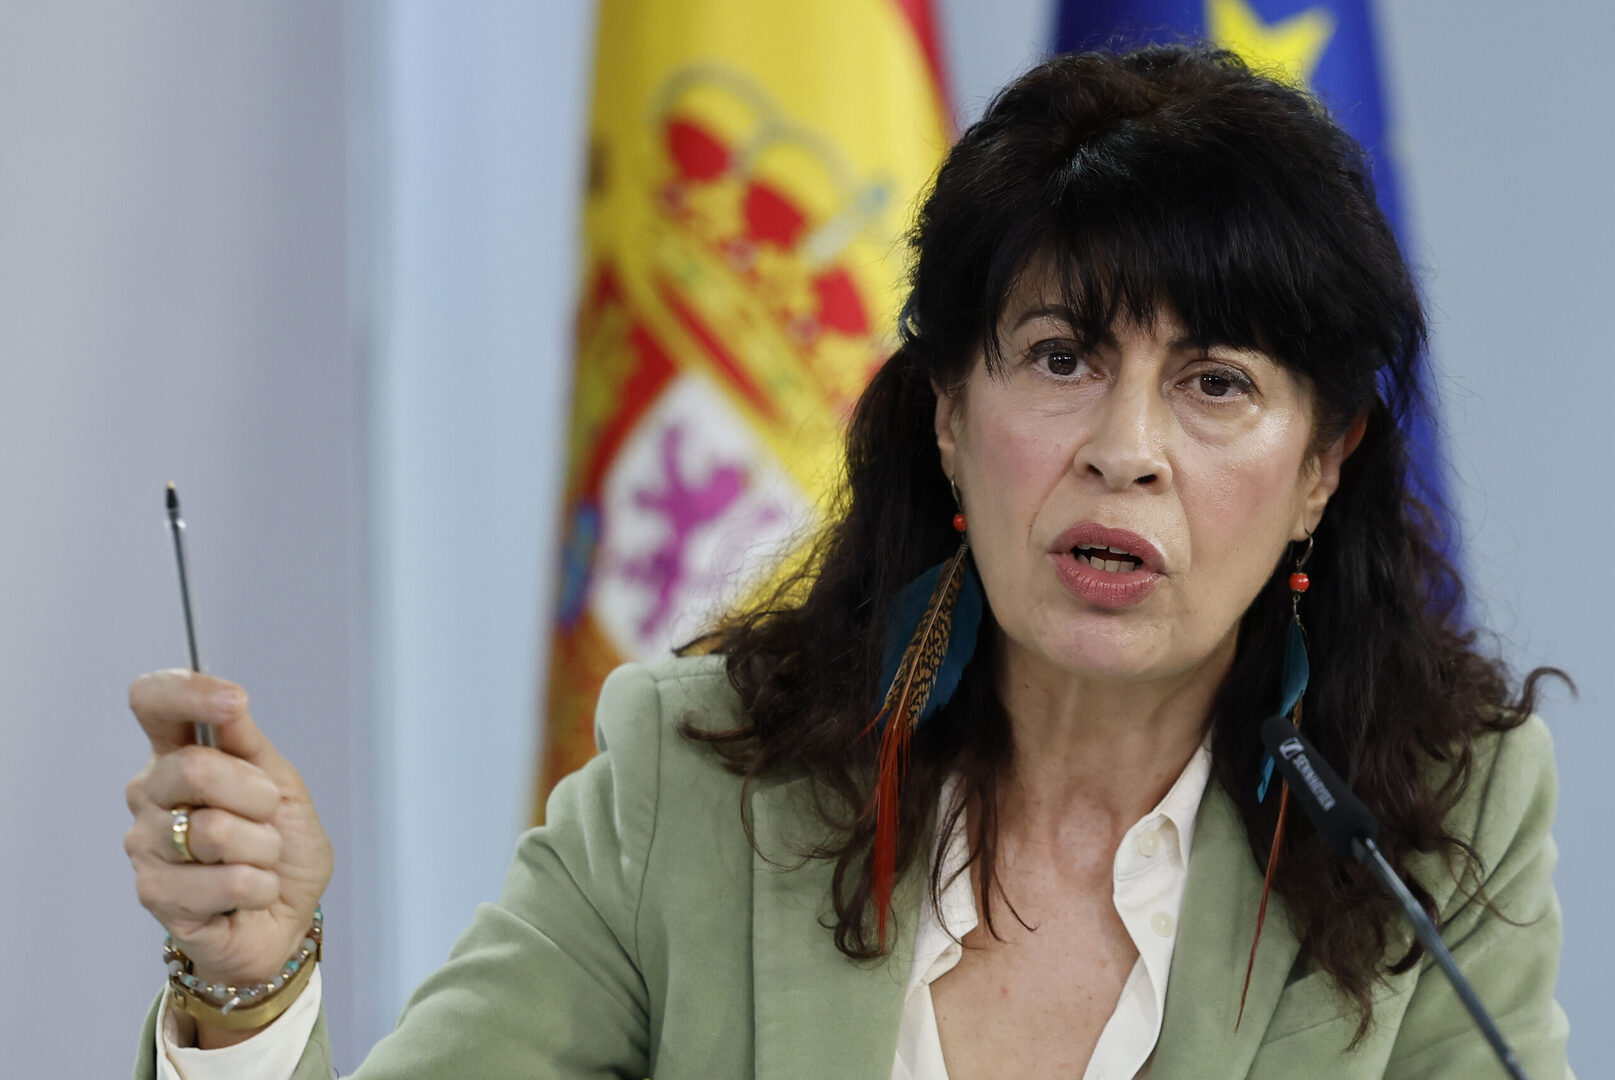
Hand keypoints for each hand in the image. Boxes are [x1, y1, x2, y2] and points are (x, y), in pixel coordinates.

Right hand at [124, 670, 333, 1038]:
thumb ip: (250, 745)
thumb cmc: (282, 847)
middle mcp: (150, 794)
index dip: (187, 693)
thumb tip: (229, 704)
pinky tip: (251, 892)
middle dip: (255, 794)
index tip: (233, 702)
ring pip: (213, 830)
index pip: (153, 704)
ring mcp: (146, 845)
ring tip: (260, 859)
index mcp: (178, 754)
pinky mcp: (154, 894)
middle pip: (193, 768)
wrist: (288, 915)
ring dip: (262, 847)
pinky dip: (260, 885)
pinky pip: (225, 880)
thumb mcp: (283, 785)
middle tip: (269, 815)